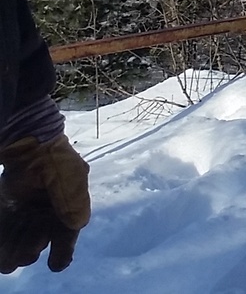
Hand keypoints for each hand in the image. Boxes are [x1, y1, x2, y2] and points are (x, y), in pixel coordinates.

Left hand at [0, 134, 89, 272]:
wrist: (29, 140)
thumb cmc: (54, 158)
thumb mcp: (69, 177)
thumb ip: (71, 201)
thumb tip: (76, 226)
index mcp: (70, 204)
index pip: (67, 232)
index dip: (63, 250)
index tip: (56, 265)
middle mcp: (50, 209)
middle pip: (40, 236)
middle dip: (30, 251)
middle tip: (19, 260)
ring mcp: (30, 207)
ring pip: (22, 234)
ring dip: (14, 249)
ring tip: (6, 265)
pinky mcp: (11, 204)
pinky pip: (7, 225)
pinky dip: (4, 238)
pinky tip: (0, 251)